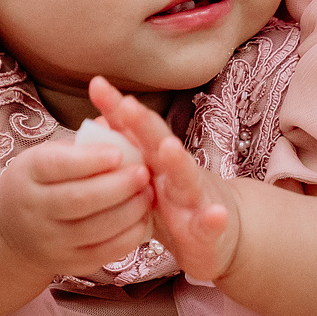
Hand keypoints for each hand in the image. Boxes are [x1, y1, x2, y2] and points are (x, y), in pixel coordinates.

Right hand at [0, 139, 153, 277]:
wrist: (12, 229)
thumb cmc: (42, 180)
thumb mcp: (51, 153)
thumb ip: (85, 143)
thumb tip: (120, 123)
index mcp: (29, 173)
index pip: (57, 166)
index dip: (90, 160)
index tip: (119, 152)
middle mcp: (33, 209)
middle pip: (78, 200)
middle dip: (116, 186)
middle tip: (144, 173)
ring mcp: (48, 241)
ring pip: (93, 229)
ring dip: (128, 211)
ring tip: (148, 194)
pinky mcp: (67, 264)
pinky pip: (102, 254)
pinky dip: (127, 237)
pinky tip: (142, 219)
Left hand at [90, 78, 240, 282]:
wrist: (219, 231)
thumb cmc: (174, 201)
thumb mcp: (147, 175)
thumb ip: (126, 151)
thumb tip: (97, 123)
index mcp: (153, 159)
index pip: (134, 128)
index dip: (116, 108)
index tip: (97, 84)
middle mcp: (174, 171)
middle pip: (158, 142)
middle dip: (143, 123)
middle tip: (126, 104)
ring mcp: (193, 197)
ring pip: (186, 176)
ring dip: (178, 161)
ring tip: (168, 147)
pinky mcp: (207, 228)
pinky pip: (210, 224)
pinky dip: (215, 219)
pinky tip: (217, 214)